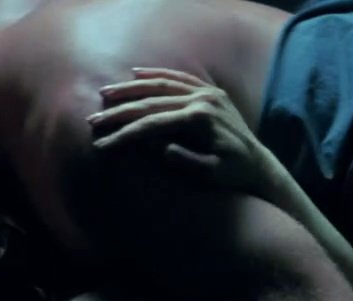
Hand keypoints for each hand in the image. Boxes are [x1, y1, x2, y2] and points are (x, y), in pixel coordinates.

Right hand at [89, 67, 286, 201]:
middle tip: (94, 119)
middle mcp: (204, 100)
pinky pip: (180, 78)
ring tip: (106, 93)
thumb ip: (189, 162)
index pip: (154, 123)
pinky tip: (137, 73)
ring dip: (132, 88)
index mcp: (201, 119)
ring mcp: (208, 93)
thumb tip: (162, 148)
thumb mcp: (212, 175)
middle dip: (120, 111)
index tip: (103, 144)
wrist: (258, 165)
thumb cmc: (233, 175)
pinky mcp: (211, 92)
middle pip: (152, 101)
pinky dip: (158, 74)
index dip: (126, 134)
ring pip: (162, 85)